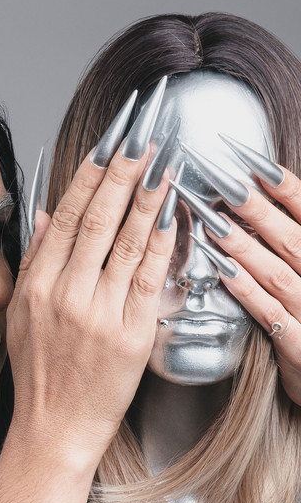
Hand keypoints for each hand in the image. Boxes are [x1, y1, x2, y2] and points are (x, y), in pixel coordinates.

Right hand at [7, 144, 175, 464]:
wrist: (53, 427)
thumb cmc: (39, 374)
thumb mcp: (20, 314)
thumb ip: (34, 260)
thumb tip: (44, 215)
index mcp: (38, 284)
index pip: (67, 216)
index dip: (91, 175)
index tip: (109, 143)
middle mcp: (65, 293)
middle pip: (98, 218)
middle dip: (122, 169)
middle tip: (142, 133)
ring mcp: (98, 313)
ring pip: (125, 241)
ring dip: (147, 195)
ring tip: (164, 159)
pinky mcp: (129, 335)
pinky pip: (148, 278)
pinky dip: (161, 242)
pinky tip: (171, 213)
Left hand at [202, 158, 300, 404]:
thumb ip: (291, 234)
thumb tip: (263, 193)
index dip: (278, 182)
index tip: (243, 156)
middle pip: (290, 236)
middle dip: (253, 207)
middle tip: (218, 178)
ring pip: (276, 272)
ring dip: (242, 244)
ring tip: (209, 220)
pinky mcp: (300, 346)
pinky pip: (270, 312)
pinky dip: (245, 289)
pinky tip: (220, 269)